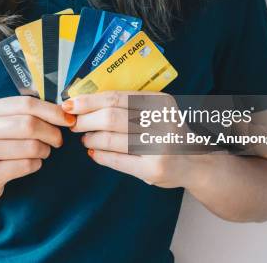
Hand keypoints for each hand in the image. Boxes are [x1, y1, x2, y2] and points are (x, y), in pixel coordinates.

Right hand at [0, 96, 75, 201]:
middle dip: (51, 132)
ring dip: (44, 150)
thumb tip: (63, 109)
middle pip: (29, 125)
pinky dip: (36, 164)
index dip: (51, 111)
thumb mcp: (0, 122)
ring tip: (42, 151)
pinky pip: (25, 165)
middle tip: (58, 139)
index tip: (67, 118)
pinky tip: (31, 163)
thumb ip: (23, 112)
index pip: (25, 104)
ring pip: (30, 147)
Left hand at [63, 91, 201, 188]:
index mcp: (160, 102)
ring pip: (112, 139)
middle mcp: (161, 122)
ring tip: (85, 138)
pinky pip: (117, 160)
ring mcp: (159, 147)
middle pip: (111, 117)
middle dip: (86, 120)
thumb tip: (85, 102)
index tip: (70, 104)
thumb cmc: (166, 132)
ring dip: (91, 138)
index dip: (89, 101)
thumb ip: (128, 105)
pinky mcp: (154, 169)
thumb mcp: (155, 111)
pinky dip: (100, 155)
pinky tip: (93, 152)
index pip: (116, 97)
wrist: (195, 162)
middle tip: (74, 124)